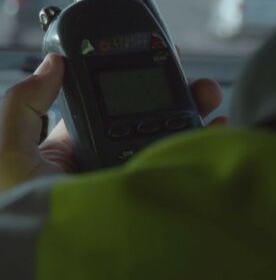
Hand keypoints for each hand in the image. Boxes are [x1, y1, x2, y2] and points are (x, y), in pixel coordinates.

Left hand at [0, 54, 225, 192]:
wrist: (52, 262)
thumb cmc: (21, 211)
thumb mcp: (10, 150)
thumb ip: (24, 102)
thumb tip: (53, 62)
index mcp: (74, 143)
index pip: (107, 100)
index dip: (129, 76)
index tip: (150, 56)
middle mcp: (106, 156)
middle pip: (146, 113)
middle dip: (170, 90)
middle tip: (188, 75)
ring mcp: (131, 174)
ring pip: (168, 135)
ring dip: (192, 111)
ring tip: (208, 94)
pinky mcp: (152, 192)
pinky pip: (182, 163)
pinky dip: (202, 145)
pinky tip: (215, 128)